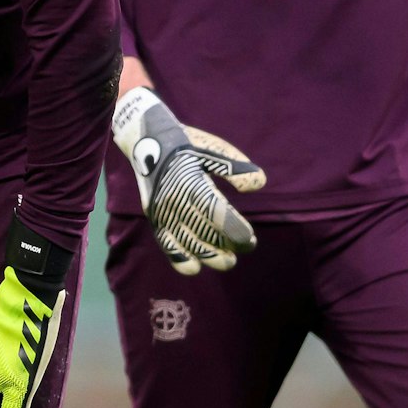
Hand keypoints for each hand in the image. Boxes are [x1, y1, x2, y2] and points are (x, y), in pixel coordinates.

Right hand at [113, 87, 266, 273]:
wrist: (147, 140)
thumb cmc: (187, 143)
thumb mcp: (213, 149)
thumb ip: (236, 168)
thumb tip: (260, 183)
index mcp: (191, 182)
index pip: (217, 214)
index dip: (235, 231)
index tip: (250, 239)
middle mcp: (175, 200)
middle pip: (204, 232)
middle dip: (228, 245)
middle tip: (247, 247)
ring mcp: (163, 211)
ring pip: (188, 242)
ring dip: (209, 256)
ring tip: (228, 261)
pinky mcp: (155, 218)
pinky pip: (167, 244)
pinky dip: (180, 259)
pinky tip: (196, 267)